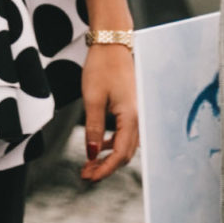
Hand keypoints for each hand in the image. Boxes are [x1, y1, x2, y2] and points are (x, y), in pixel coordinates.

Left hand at [79, 40, 139, 183]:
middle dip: (105, 167)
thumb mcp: (92, 98)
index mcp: (130, 118)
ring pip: (125, 145)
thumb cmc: (102, 67)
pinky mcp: (131, 109)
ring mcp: (136, 114)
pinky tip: (98, 146)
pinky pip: (124, 134)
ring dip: (108, 157)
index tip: (88, 177)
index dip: (104, 169)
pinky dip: (111, 144)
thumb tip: (92, 154)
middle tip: (85, 174)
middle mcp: (137, 119)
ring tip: (89, 164)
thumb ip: (93, 127)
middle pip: (125, 154)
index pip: (119, 154)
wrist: (112, 44)